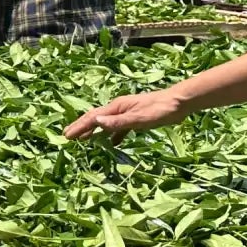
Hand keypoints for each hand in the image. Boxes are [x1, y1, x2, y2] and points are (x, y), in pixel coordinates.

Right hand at [65, 87, 190, 139]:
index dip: (79, 127)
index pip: (93, 117)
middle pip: (96, 118)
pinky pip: (119, 128)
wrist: (180, 102)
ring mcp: (128, 112)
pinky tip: (112, 143)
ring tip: (84, 140)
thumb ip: (118, 122)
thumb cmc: (161, 110)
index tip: (66, 136)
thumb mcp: (139, 118)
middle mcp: (119, 108)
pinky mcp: (137, 118)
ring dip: (94, 131)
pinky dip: (112, 135)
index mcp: (117, 107)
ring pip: (106, 123)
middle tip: (67, 137)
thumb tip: (96, 121)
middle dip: (81, 127)